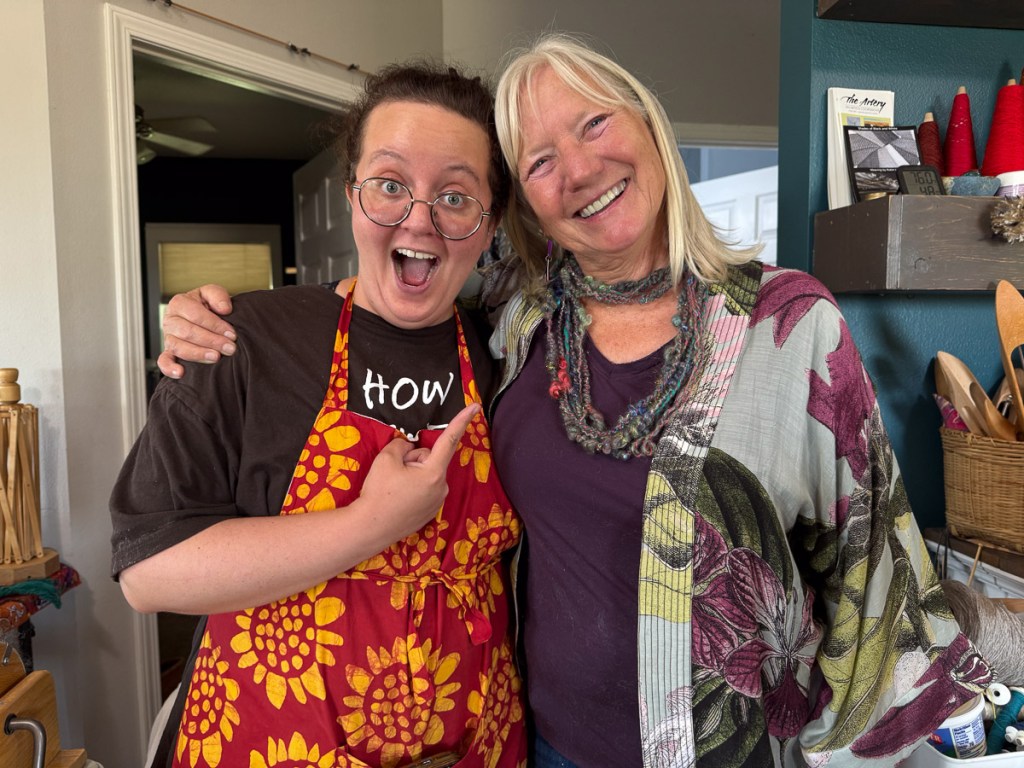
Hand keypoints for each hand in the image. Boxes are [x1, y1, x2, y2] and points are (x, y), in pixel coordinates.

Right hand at [158, 284, 237, 378]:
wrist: (205, 318)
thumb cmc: (208, 306)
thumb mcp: (213, 294)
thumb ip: (218, 296)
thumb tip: (224, 309)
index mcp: (179, 303)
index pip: (196, 315)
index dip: (214, 325)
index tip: (231, 334)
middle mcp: (171, 320)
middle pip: (188, 332)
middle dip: (211, 341)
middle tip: (229, 348)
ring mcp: (168, 337)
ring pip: (178, 347)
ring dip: (198, 353)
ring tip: (216, 357)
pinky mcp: (169, 352)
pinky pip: (164, 361)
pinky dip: (170, 368)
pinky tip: (181, 373)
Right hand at [358, 404, 480, 545]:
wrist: (370, 528)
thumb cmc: (379, 492)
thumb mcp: (386, 459)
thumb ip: (401, 446)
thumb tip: (408, 449)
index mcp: (434, 472)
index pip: (450, 439)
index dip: (462, 420)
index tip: (476, 406)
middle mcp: (442, 487)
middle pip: (430, 458)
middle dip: (413, 460)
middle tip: (394, 473)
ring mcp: (437, 501)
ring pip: (426, 474)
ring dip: (413, 474)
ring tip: (394, 488)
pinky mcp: (430, 512)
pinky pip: (424, 489)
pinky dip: (413, 488)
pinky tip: (398, 498)